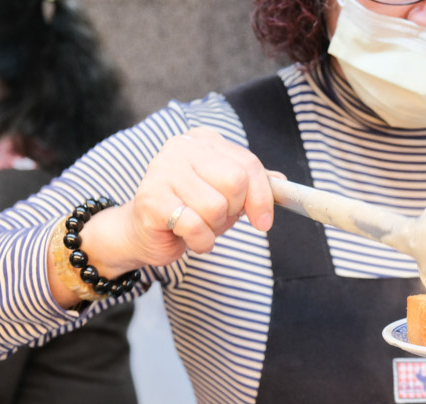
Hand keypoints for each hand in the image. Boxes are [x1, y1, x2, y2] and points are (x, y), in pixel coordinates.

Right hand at [88, 127, 275, 274]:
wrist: (144, 231)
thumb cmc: (189, 209)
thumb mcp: (226, 194)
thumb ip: (253, 185)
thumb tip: (281, 182)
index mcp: (204, 140)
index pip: (248, 163)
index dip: (262, 197)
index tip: (264, 222)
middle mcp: (182, 147)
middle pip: (236, 182)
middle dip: (233, 210)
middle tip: (217, 218)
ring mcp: (163, 170)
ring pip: (216, 207)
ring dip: (214, 228)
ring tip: (199, 225)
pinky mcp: (152, 199)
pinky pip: (196, 226)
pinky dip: (201, 241)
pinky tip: (189, 237)